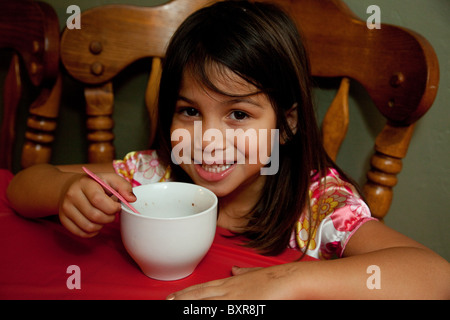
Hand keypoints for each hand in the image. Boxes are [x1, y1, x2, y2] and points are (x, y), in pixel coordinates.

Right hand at [58, 172, 134, 237]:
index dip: (112, 207)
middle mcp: (72, 195)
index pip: (98, 200)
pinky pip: (81, 233)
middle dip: (109, 218)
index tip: (117, 206)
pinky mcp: (63, 219)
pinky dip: (92, 232)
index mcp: (85, 183)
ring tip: (103, 217)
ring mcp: (65, 208)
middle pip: (95, 216)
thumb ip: (124, 187)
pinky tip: (96, 223)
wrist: (70, 186)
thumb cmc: (95, 184)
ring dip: (101, 226)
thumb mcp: (110, 179)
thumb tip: (132, 199)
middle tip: (111, 213)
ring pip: (89, 227)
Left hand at [166, 265, 297, 299]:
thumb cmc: (275, 278)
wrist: (288, 280)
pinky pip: (221, 311)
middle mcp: (229, 290)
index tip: (174, 295)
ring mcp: (234, 299)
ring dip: (190, 305)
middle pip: (200, 296)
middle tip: (167, 301)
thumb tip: (235, 270)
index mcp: (231, 283)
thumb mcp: (254, 273)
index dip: (187, 293)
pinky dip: (207, 311)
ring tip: (174, 304)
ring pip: (206, 304)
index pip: (203, 289)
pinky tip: (199, 311)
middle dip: (182, 299)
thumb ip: (243, 273)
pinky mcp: (242, 307)